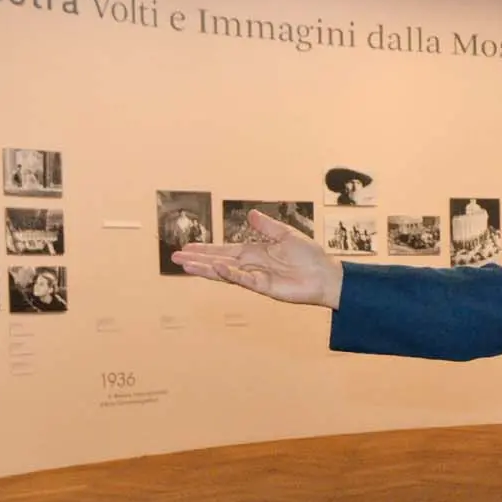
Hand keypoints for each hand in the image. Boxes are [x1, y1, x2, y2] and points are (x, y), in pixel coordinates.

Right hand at [172, 210, 344, 307]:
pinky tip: (215, 267)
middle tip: (175, 257)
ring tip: (185, 265)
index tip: (188, 247)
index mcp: (255, 253)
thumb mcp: (287, 235)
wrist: (327, 275)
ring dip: (205, 268)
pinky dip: (229, 273)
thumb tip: (251, 214)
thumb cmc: (310, 256)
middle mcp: (252, 265)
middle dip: (197, 259)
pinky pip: (243, 279)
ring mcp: (256, 277)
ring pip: (225, 272)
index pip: (224, 250)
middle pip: (218, 261)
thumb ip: (268, 227)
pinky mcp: (265, 287)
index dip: (206, 249)